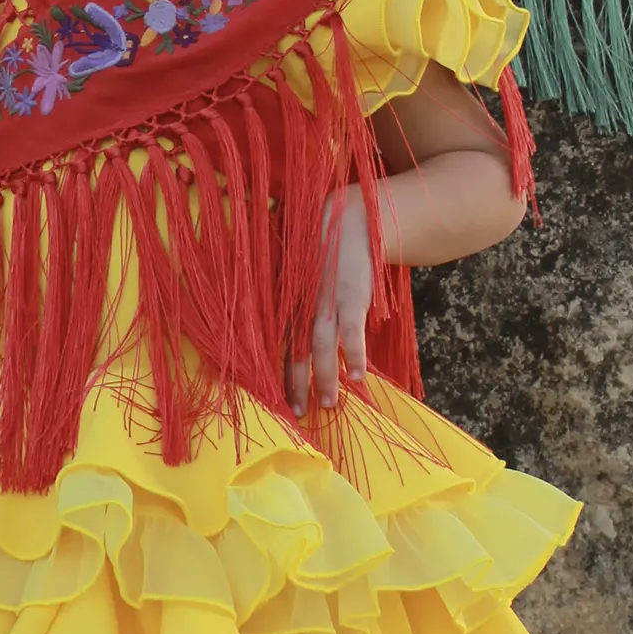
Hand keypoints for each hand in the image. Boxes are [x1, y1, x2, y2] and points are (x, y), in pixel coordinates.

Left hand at [289, 184, 373, 415]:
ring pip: (322, 349)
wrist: (349, 219)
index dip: (275, 371)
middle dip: (295, 386)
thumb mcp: (296, 273)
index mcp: (288, 302)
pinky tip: (358, 377)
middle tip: (297, 414)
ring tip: (327, 405)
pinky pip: (352, 331)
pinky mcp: (351, 296)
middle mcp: (302, 305)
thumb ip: (289, 299)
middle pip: (295, 353)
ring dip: (325, 379)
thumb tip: (283, 326)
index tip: (275, 397)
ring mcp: (326, 302)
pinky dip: (355, 354)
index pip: (277, 344)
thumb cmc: (322, 250)